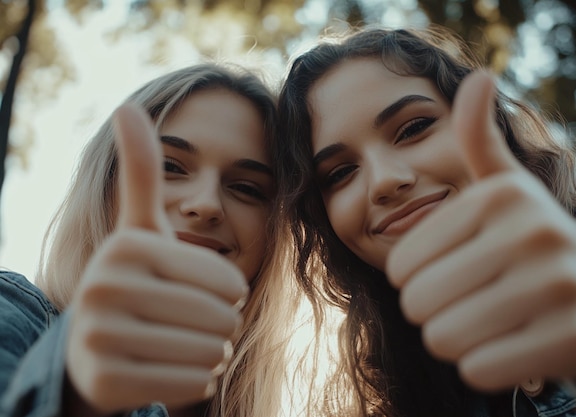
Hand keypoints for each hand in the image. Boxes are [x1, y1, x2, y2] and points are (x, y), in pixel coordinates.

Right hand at [66, 104, 247, 412]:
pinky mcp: (104, 383)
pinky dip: (196, 379)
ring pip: (208, 353)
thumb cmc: (136, 279)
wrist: (94, 346)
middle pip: (218, 318)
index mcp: (126, 245)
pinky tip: (175, 368)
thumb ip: (142, 173)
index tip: (205, 293)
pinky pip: (190, 384)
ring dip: (212, 352)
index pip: (226, 281)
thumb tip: (127, 107)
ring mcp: (98, 338)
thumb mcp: (142, 228)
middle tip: (200, 324)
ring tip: (188, 343)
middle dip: (222, 326)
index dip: (231, 293)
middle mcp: (103, 287)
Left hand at [386, 71, 575, 391]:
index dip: (412, 281)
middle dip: (431, 312)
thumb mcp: (506, 185)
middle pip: (420, 303)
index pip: (402, 264)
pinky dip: (481, 365)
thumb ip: (477, 138)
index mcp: (499, 196)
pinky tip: (504, 347)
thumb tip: (475, 78)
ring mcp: (560, 286)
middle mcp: (532, 232)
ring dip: (453, 339)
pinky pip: (481, 370)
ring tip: (482, 322)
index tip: (444, 275)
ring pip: (445, 338)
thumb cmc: (532, 238)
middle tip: (461, 304)